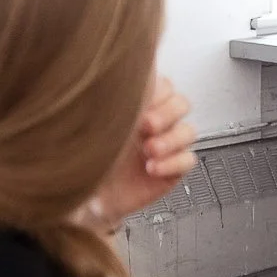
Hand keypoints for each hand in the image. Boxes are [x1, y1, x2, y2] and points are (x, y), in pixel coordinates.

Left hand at [92, 75, 197, 228]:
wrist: (89, 197)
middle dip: (167, 113)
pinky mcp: (173, 169)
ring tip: (149, 151)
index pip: (164, 86)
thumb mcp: (93, 126)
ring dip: (171, 139)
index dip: (158, 92)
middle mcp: (155, 124)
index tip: (140, 103)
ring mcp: (166, 146)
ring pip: (188, 131)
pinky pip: (188, 160)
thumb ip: (110, 103)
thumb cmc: (88, 160)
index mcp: (139, 107)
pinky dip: (173, 163)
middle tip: (146, 125)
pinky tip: (152, 168)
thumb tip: (120, 79)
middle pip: (181, 104)